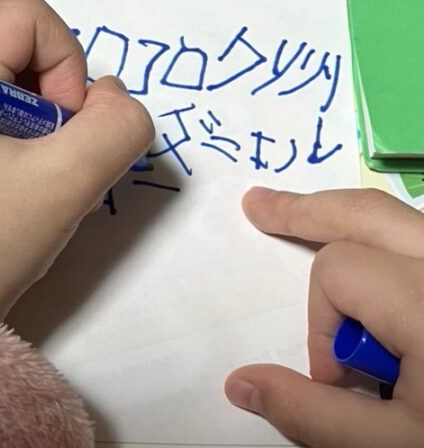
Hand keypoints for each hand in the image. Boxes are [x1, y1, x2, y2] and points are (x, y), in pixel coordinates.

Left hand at [0, 0, 153, 318]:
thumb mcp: (69, 182)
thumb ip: (117, 125)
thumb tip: (107, 98)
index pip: (24, 16)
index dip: (64, 64)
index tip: (59, 132)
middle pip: (7, 37)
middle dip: (48, 86)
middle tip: (46, 150)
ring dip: (30, 112)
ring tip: (27, 170)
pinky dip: (4, 131)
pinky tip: (3, 181)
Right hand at [226, 187, 423, 446]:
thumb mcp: (394, 443)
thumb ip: (315, 413)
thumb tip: (242, 383)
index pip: (339, 271)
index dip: (320, 322)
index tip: (340, 379)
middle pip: (370, 214)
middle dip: (310, 211)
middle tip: (259, 206)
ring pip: (406, 221)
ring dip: (355, 224)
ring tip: (307, 220)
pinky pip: (423, 242)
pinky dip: (393, 245)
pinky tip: (376, 260)